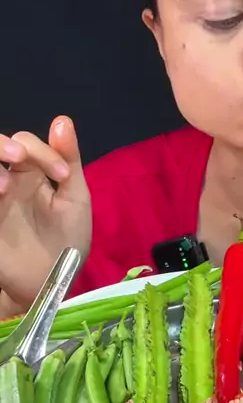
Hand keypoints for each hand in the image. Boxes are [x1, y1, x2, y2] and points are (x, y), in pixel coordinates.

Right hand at [0, 116, 91, 311]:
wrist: (52, 282)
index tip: (62, 176)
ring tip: (4, 186)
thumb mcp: (75, 200)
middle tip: (17, 156)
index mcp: (32, 171)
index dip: (43, 151)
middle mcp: (7, 180)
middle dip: (1, 143)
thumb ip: (69, 161)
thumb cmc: (67, 240)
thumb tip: (62, 120)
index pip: (26, 142)